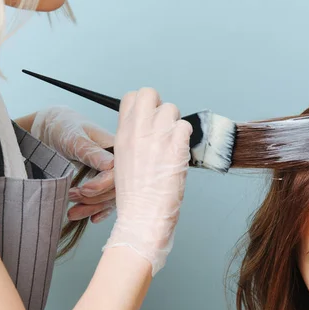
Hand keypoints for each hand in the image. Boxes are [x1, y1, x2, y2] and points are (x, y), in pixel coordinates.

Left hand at [31, 106, 115, 222]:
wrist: (51, 129)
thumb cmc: (63, 127)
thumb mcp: (74, 137)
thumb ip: (91, 152)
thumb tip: (111, 166)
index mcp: (115, 148)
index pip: (118, 173)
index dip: (103, 184)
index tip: (84, 189)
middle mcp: (117, 163)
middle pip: (115, 189)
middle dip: (94, 198)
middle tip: (71, 195)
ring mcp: (109, 175)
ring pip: (109, 198)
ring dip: (92, 208)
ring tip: (71, 212)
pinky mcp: (101, 184)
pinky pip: (106, 202)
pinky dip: (98, 211)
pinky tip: (90, 218)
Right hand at [104, 88, 191, 275]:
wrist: (141, 216)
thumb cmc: (135, 197)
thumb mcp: (124, 162)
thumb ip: (134, 141)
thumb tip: (149, 132)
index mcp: (122, 134)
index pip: (132, 98)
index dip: (144, 105)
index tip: (150, 121)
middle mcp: (137, 130)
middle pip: (150, 93)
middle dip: (160, 107)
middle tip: (164, 128)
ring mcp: (156, 136)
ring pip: (172, 109)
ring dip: (176, 125)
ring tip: (173, 146)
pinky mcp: (175, 146)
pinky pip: (186, 127)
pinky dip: (186, 140)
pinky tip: (180, 155)